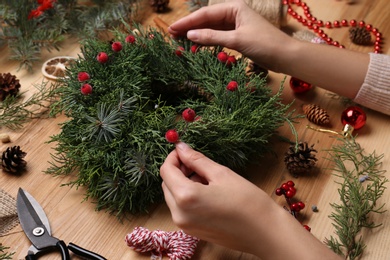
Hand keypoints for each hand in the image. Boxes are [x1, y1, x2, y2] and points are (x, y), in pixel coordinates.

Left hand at [160, 142, 341, 258]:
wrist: (265, 232)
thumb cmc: (247, 202)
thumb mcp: (221, 174)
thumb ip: (197, 160)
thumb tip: (181, 147)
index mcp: (186, 197)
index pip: (166, 171)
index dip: (173, 157)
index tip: (184, 150)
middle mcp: (179, 214)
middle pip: (167, 185)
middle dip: (178, 170)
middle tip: (197, 163)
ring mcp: (185, 226)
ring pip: (173, 197)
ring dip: (183, 183)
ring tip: (207, 178)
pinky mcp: (192, 232)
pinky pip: (181, 209)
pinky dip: (188, 197)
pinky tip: (208, 192)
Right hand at [168, 0, 293, 71]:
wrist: (285, 56)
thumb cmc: (265, 44)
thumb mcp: (237, 40)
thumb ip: (212, 37)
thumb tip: (190, 35)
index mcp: (234, 8)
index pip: (205, 15)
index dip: (187, 23)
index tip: (171, 29)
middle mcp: (233, 14)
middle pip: (206, 20)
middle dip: (189, 27)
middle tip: (170, 35)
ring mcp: (235, 26)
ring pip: (210, 29)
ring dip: (196, 35)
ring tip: (178, 41)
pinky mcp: (237, 37)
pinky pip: (217, 37)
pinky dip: (206, 42)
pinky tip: (195, 46)